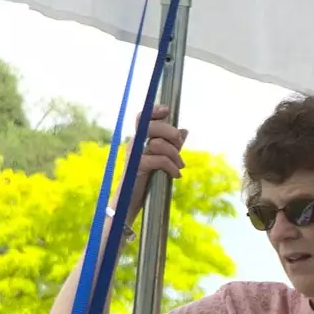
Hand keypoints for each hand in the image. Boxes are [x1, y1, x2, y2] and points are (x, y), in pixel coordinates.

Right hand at [116, 104, 187, 227]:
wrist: (129, 203)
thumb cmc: (145, 181)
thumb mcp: (160, 160)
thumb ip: (170, 145)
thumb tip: (184, 130)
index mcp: (139, 140)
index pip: (142, 117)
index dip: (154, 110)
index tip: (167, 110)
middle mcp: (134, 143)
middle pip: (152, 125)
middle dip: (171, 133)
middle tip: (180, 144)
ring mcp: (134, 155)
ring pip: (158, 143)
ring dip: (174, 154)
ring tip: (180, 165)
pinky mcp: (137, 167)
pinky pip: (159, 160)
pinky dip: (171, 167)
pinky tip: (176, 175)